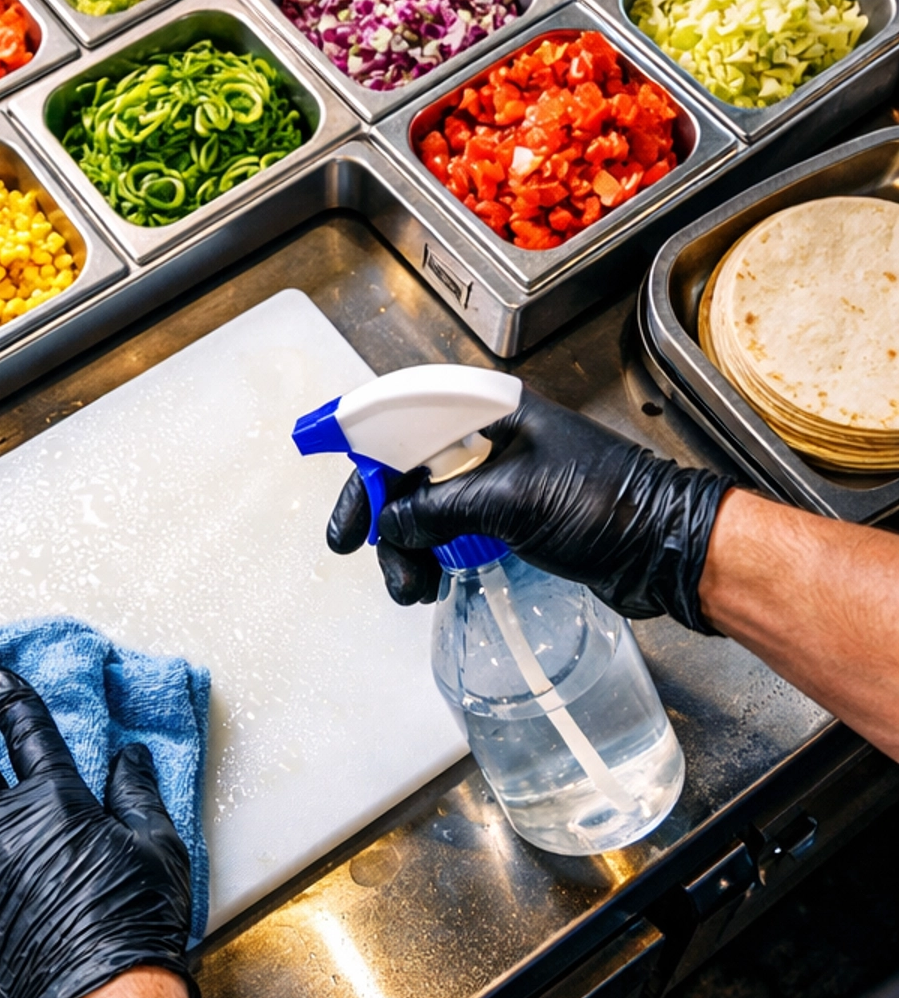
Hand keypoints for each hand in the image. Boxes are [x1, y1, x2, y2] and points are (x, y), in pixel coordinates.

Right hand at [327, 388, 732, 630]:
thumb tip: (393, 523)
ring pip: (424, 501)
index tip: (331, 471)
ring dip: (406, 543)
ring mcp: (498, 475)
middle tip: (363, 549)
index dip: (360, 444)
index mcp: (491, 411)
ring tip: (413, 587)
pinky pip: (448, 526)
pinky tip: (431, 578)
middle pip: (405, 462)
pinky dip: (431, 553)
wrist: (665, 547)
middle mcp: (489, 436)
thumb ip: (441, 509)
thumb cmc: (609, 506)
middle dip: (383, 511)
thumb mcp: (513, 502)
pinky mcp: (508, 512)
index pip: (403, 414)